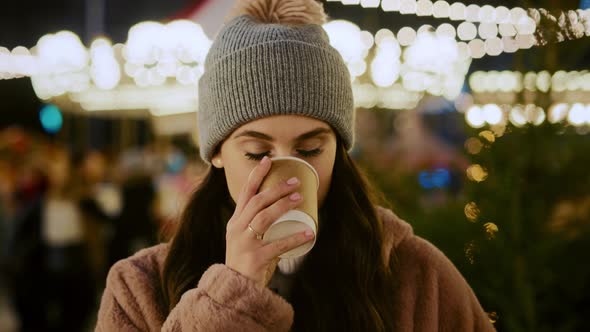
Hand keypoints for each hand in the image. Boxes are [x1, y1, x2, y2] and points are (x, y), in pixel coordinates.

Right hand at [225, 156, 314, 287]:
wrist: (234, 288)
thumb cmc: (246, 262)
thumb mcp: (247, 239)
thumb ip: (261, 228)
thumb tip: (287, 215)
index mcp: (235, 222)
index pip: (244, 193)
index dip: (256, 175)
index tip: (268, 160)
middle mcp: (237, 229)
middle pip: (257, 202)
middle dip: (276, 189)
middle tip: (295, 181)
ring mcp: (244, 243)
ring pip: (264, 218)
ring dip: (283, 206)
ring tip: (299, 198)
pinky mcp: (255, 258)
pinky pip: (277, 245)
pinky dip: (294, 238)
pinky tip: (308, 232)